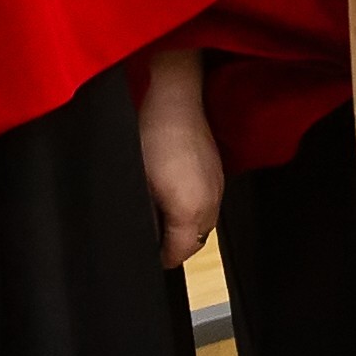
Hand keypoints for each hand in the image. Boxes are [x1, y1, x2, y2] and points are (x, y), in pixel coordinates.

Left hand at [138, 43, 224, 267]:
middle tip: (153, 240)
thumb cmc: (149, 136)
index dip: (161, 258)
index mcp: (190, 210)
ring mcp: (217, 185)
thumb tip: (144, 235)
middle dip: (176, 244)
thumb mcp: (138, 184)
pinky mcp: (218, 171)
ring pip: (205, 223)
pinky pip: (210, 202)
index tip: (148, 256)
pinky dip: (196, 207)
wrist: (171, 97)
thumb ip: (145, 218)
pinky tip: (177, 193)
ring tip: (163, 217)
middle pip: (196, 241)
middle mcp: (210, 202)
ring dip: (187, 226)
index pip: (179, 253)